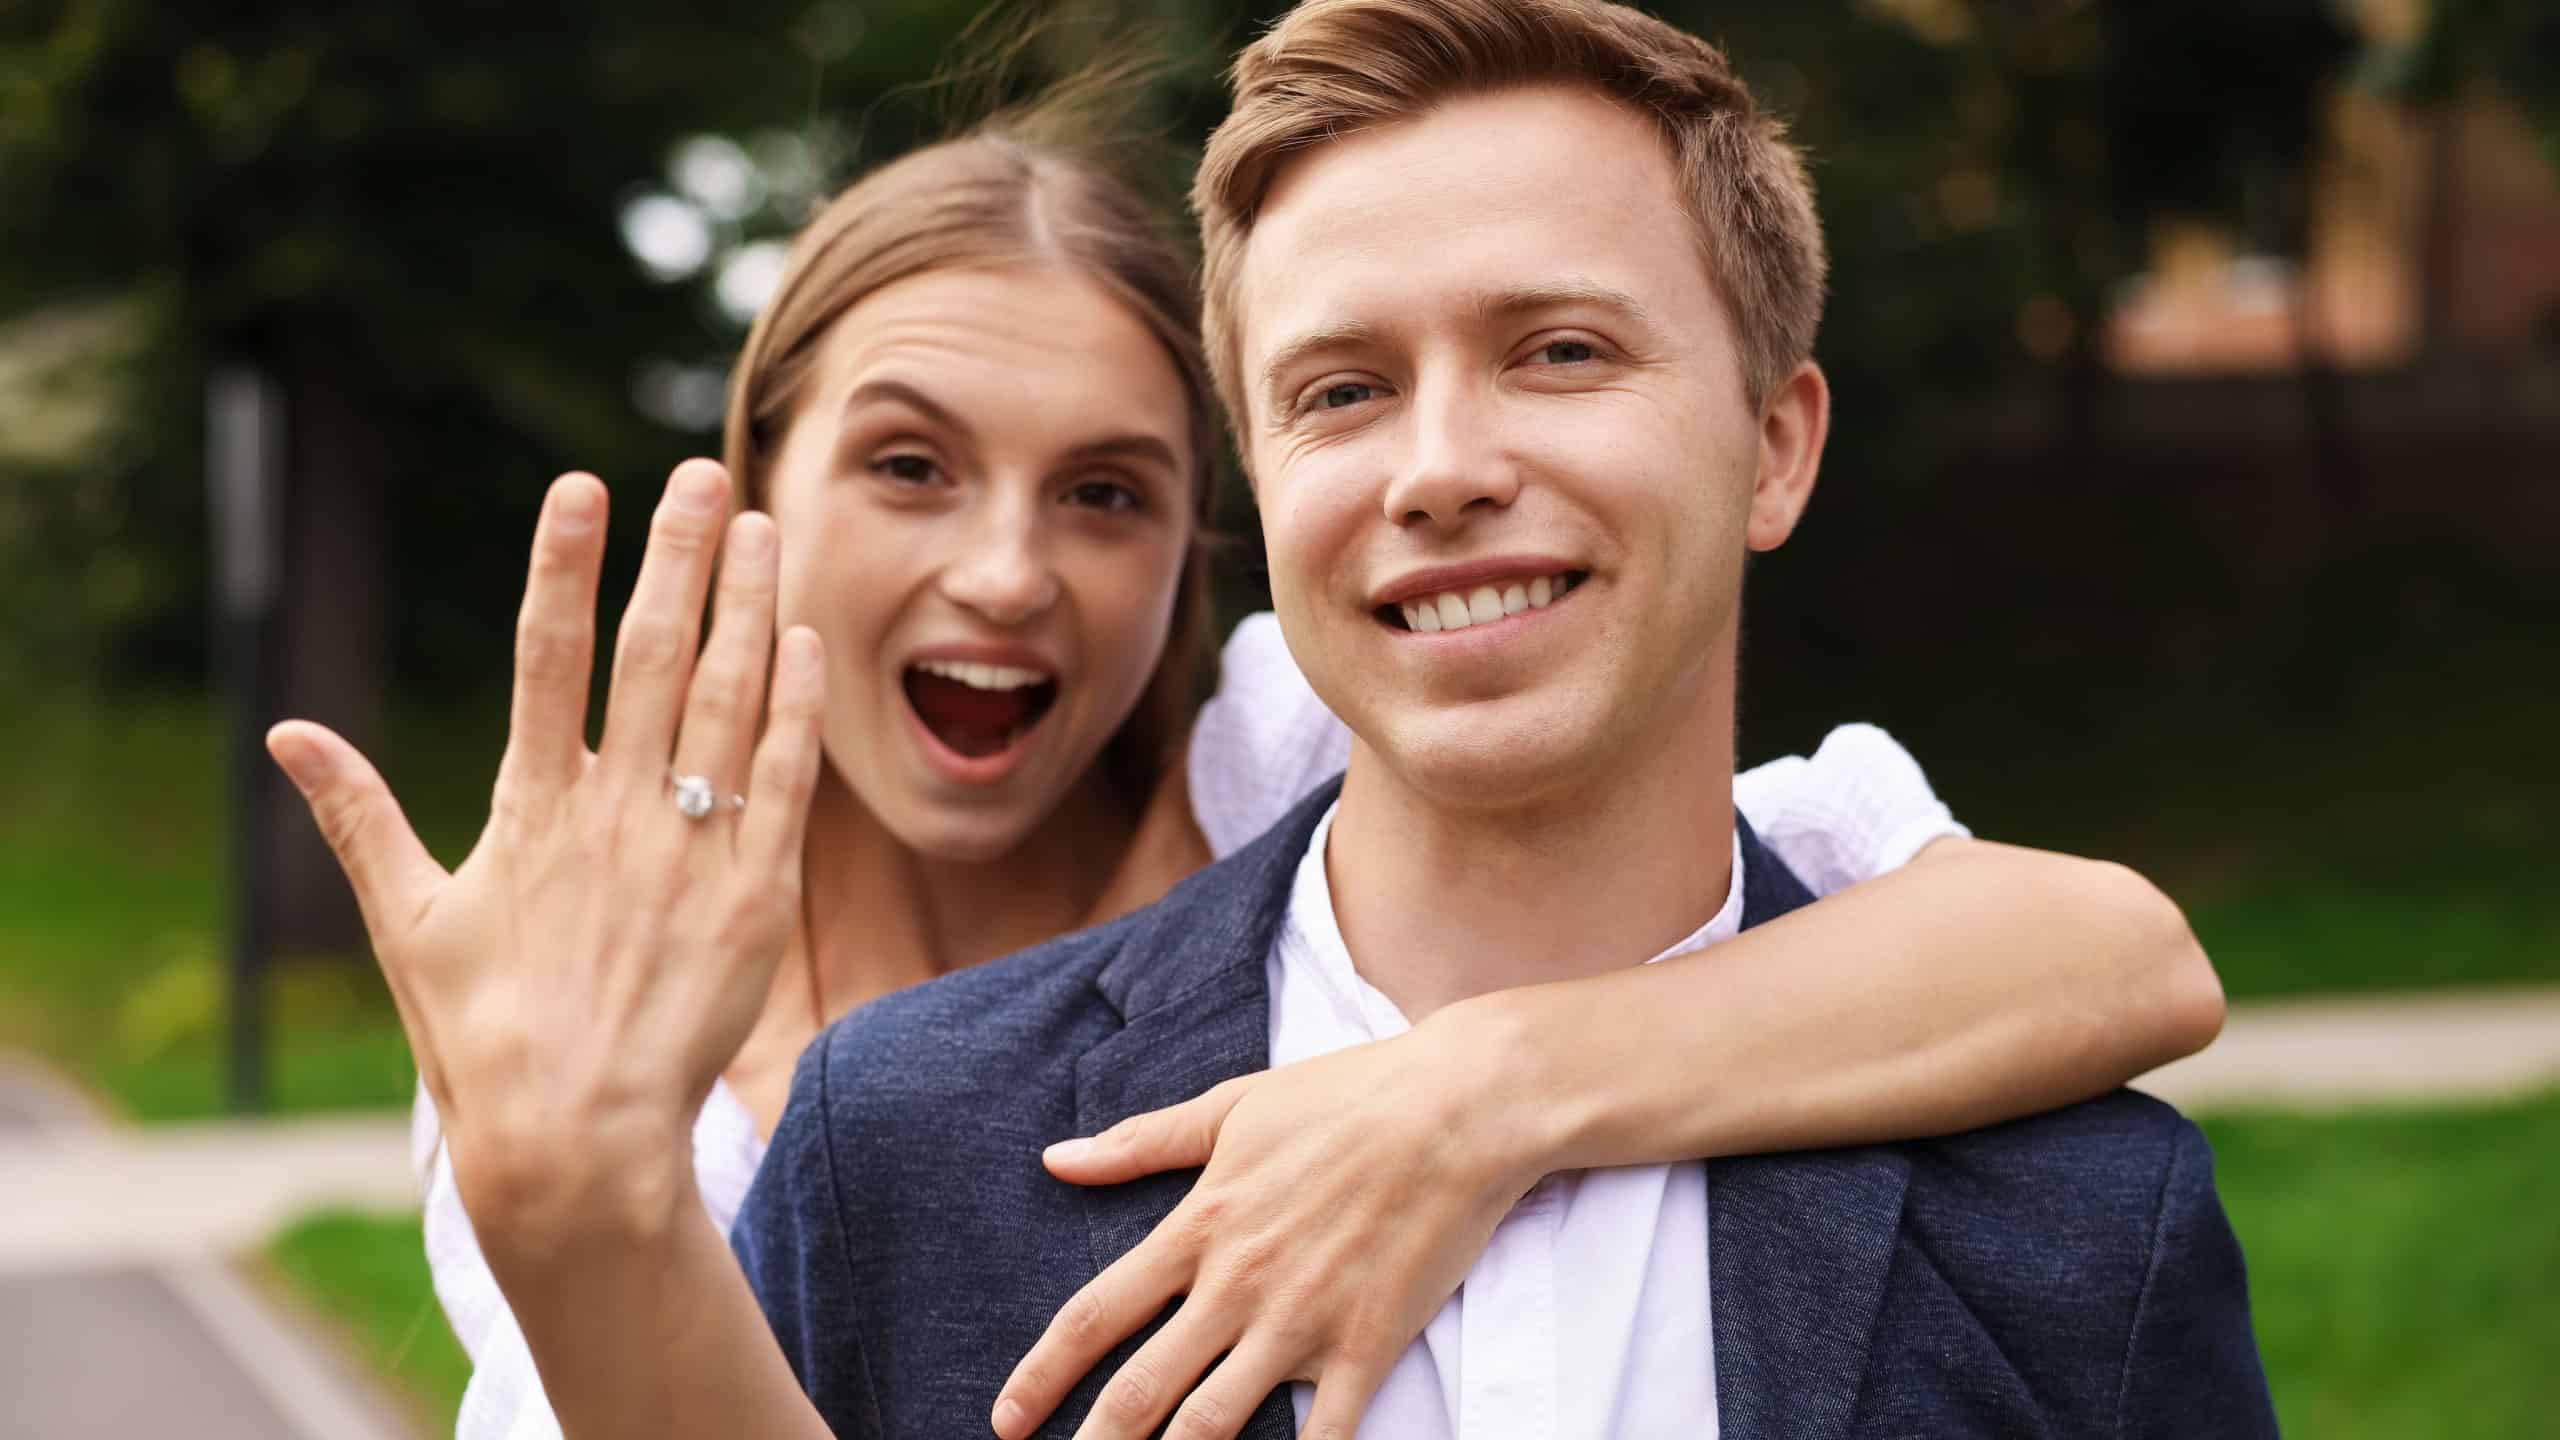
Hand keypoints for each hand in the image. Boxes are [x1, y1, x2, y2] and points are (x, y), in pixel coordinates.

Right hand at [265, 461, 824, 1250]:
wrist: (578, 1141)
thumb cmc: (483, 1036)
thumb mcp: (408, 921)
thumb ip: (358, 816)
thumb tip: (285, 735)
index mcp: (531, 810)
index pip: (546, 658)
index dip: (562, 564)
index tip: (581, 483)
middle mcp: (617, 813)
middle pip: (654, 654)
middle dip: (680, 555)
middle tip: (706, 475)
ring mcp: (692, 849)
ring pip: (730, 699)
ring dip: (749, 606)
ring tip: (764, 529)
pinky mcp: (756, 895)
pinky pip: (785, 779)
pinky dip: (795, 707)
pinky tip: (803, 642)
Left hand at [993, 1007, 1548, 1439]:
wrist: (1459, 1107)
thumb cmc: (1346, 1097)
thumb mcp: (1231, 1107)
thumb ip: (1141, 1143)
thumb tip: (1056, 1159)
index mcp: (1199, 1226)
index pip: (1095, 1314)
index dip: (1041, 1375)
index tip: (1006, 1418)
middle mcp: (1237, 1285)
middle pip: (1139, 1393)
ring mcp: (1301, 1323)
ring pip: (1212, 1427)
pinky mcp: (1366, 1347)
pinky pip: (1321, 1438)